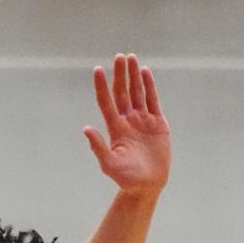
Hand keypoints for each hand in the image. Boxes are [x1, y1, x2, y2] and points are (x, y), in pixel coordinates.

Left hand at [84, 54, 170, 196]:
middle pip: (122, 92)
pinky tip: (145, 72)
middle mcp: (127, 121)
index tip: (97, 70)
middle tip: (119, 56)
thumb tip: (86, 128)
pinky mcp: (157, 123)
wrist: (147, 185)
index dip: (102, 86)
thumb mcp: (109, 164)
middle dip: (120, 74)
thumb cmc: (126, 178)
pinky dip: (149, 86)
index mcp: (115, 128)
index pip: (106, 102)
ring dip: (134, 76)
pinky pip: (152, 100)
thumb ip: (98, 146)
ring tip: (131, 58)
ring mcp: (142, 120)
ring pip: (137, 92)